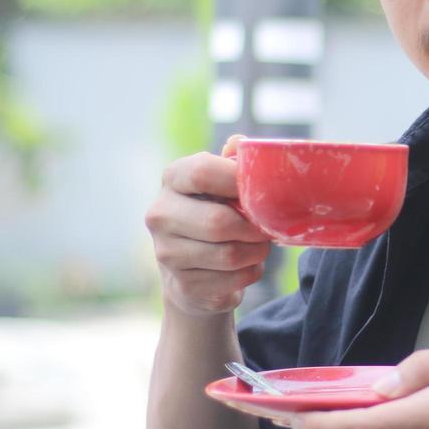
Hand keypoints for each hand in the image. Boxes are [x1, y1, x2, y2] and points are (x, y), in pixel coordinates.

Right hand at [144, 134, 272, 318]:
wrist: (193, 274)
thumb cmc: (215, 215)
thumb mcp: (221, 185)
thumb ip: (232, 163)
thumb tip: (239, 143)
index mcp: (172, 179)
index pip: (202, 172)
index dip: (239, 180)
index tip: (261, 189)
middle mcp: (160, 215)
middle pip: (219, 222)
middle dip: (254, 228)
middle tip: (267, 227)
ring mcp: (166, 253)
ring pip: (230, 255)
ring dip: (257, 252)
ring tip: (258, 245)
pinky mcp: (182, 286)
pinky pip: (233, 280)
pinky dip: (250, 273)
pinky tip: (245, 266)